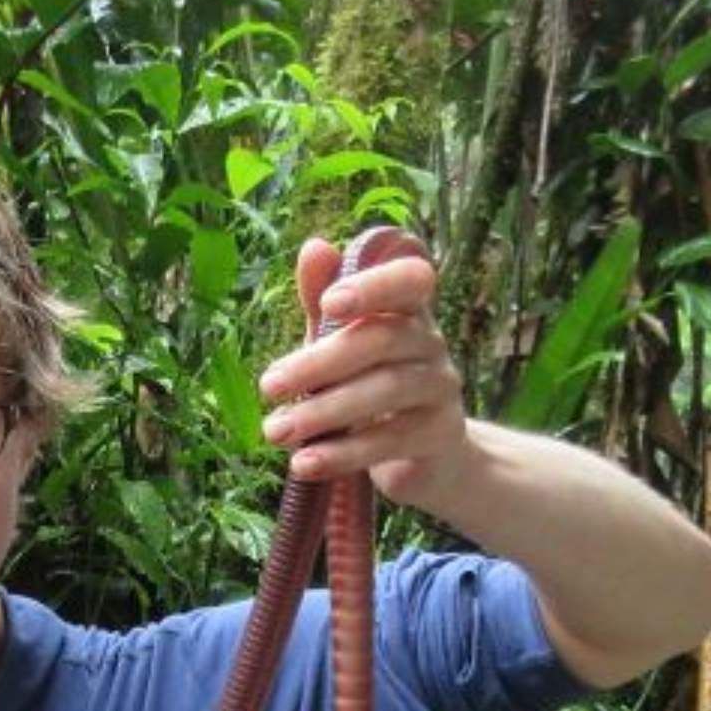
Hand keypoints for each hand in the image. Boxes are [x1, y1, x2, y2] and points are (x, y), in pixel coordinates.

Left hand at [258, 237, 476, 516]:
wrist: (425, 456)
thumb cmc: (371, 385)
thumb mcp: (341, 341)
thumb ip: (323, 299)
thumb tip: (315, 247)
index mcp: (409, 308)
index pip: (409, 279)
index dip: (373, 286)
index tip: (328, 304)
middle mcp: (432, 342)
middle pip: (381, 340)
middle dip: (319, 363)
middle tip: (268, 386)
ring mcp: (442, 388)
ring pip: (386, 390)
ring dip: (324, 411)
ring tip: (276, 431)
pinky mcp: (441, 434)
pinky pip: (391, 440)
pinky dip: (343, 453)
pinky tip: (305, 463)